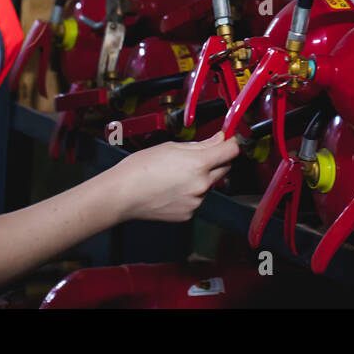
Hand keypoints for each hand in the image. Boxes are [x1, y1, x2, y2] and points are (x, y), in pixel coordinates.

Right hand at [112, 133, 241, 221]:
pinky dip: (190, 193)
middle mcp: (202, 184)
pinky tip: (172, 189)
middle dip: (217, 160)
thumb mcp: (172, 147)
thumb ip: (200, 145)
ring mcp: (196, 202)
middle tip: (198, 156)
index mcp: (199, 164)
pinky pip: (197, 199)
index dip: (231, 143)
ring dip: (202, 178)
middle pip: (224, 168)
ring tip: (176, 175)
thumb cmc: (141, 167)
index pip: (231, 151)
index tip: (229, 140)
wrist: (122, 194)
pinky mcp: (188, 214)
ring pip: (209, 184)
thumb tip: (219, 139)